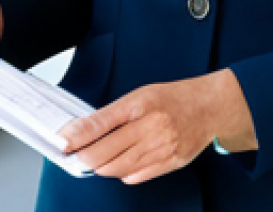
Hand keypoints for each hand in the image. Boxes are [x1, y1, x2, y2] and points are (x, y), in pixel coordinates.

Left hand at [58, 69, 256, 184]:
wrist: (209, 107)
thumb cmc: (173, 98)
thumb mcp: (141, 95)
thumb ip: (114, 114)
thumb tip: (84, 132)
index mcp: (140, 103)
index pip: (100, 122)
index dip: (77, 136)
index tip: (63, 143)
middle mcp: (150, 125)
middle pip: (105, 151)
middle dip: (85, 157)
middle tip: (75, 157)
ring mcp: (161, 146)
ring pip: (118, 168)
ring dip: (102, 167)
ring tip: (96, 161)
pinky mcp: (170, 163)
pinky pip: (137, 176)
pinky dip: (123, 174)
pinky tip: (120, 165)